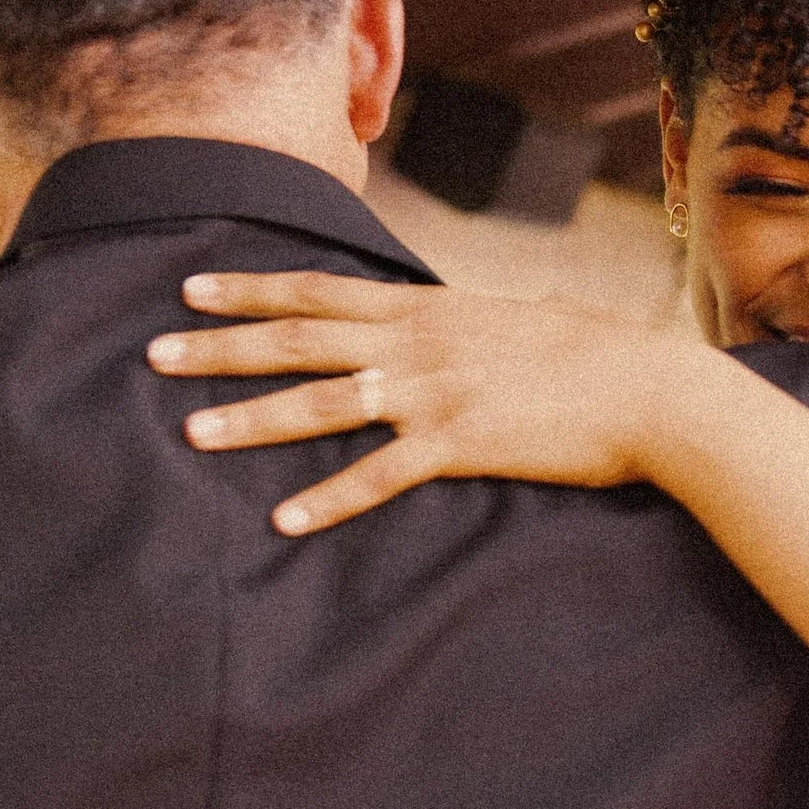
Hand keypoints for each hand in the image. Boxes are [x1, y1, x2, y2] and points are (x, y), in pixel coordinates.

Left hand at [147, 270, 681, 533]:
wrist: (653, 390)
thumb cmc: (593, 356)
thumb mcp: (512, 321)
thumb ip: (458, 326)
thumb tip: (438, 322)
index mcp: (428, 309)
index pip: (320, 291)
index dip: (251, 290)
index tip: (191, 288)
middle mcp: (419, 343)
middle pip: (301, 340)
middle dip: (222, 346)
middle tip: (155, 352)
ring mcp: (437, 393)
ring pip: (323, 404)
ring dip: (253, 418)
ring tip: (191, 429)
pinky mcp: (462, 446)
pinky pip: (381, 476)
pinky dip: (329, 499)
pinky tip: (283, 519)